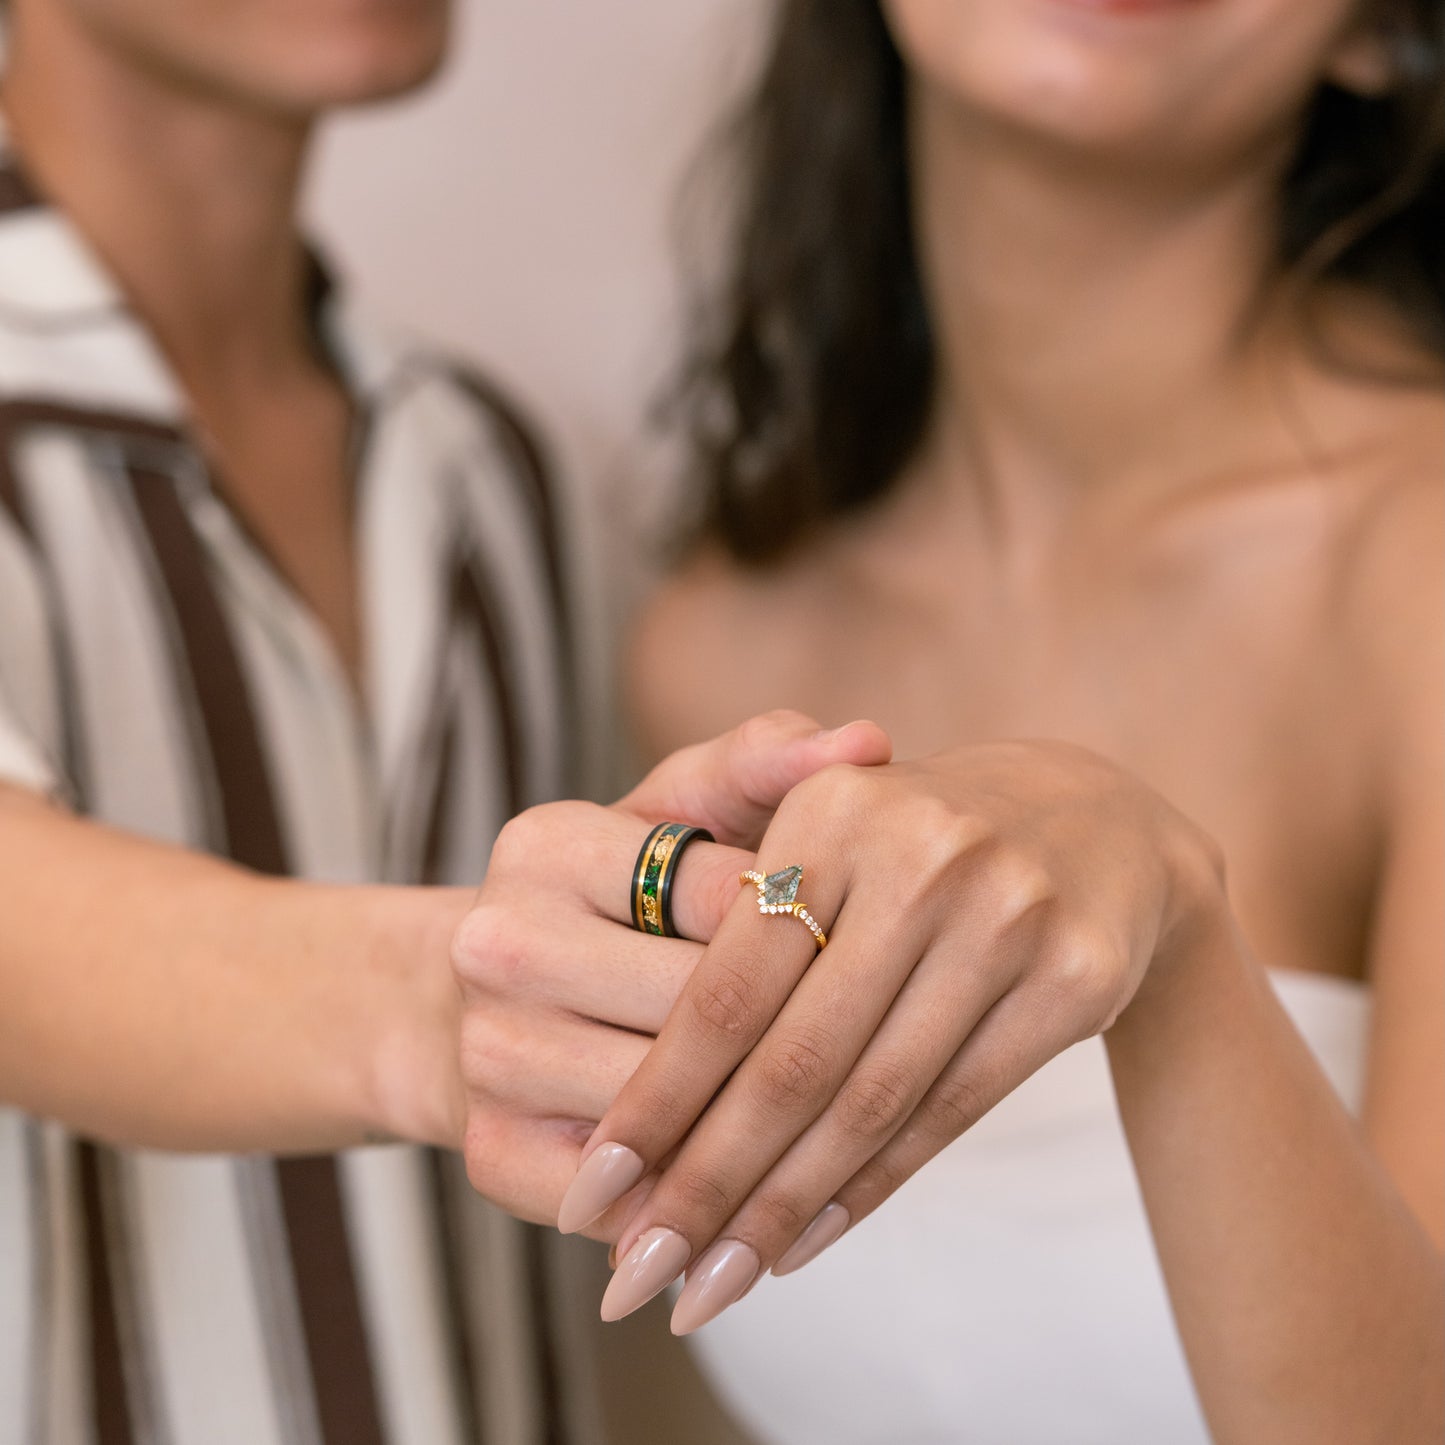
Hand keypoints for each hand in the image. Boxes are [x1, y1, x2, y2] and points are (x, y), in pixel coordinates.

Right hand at [450, 711, 890, 1229]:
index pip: (729, 897)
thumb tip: (869, 738)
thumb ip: (765, 766)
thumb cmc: (620, 899)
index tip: (882, 946)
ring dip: (773, 1126)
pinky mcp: (491, 1151)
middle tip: (903, 1041)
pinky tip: (778, 1193)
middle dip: (810, 1029)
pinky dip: (710, 1201)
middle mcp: (498, 942)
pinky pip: (634, 1193)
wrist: (489, 1004)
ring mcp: (487, 1052)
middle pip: (708, 1007)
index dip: (818, 928)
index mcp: (547, 843)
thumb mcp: (677, 816)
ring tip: (864, 1117)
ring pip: (682, 1105)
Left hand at [561, 740, 1225, 1328]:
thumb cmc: (911, 841)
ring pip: (869, 1104)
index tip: (590, 1195)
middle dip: (703, 1187)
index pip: (726, 991)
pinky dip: (867, 1189)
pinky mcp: (1075, 979)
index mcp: (831, 813)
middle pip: (793, 1064)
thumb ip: (728, 930)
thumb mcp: (819, 836)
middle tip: (635, 1280)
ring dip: (777, 1212)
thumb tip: (632, 1113)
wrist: (1095, 821)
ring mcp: (1008, 918)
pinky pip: (949, 1112)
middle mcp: (922, 858)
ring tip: (707, 1289)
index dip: (656, 1104)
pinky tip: (799, 1243)